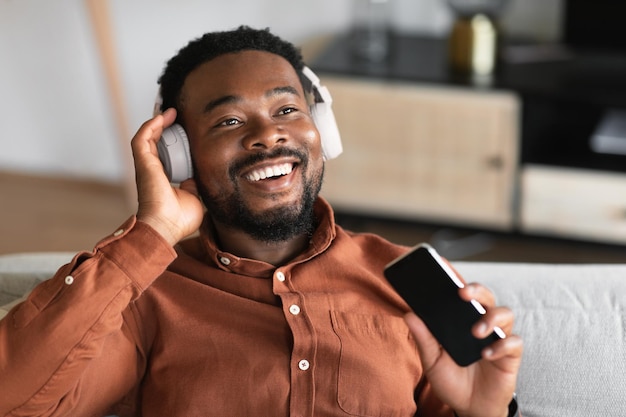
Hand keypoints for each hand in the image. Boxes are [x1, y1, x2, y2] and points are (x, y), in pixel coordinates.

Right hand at [131, 108, 203, 245]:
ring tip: (171, 111)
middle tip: (178, 116)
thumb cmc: (179, 219)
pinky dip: (151, 125)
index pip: (168, 155)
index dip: (175, 142)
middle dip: (166, 127)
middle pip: (156, 143)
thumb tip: (201, 175)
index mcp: (164, 179)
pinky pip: (142, 138)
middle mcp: (153, 170)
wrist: (166, 227)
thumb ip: (197, 185)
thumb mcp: (196, 198)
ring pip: (148, 137)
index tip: (187, 132)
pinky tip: (162, 116)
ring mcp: (146, 166)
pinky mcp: (142, 163)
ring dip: (158, 122)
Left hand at [405, 283, 522, 416]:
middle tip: (463, 293)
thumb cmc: (451, 380)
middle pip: (486, 296)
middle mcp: (481, 322)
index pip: (461, 293)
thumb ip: (423, 338)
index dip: (455, 278)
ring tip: (476, 331)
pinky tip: (486, 354)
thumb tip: (409, 314)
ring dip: (491, 318)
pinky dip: (501, 345)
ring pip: (505, 313)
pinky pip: (514, 342)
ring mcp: (498, 337)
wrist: (470, 407)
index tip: (443, 267)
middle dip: (476, 290)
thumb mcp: (432, 360)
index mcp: (460, 320)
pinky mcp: (511, 355)